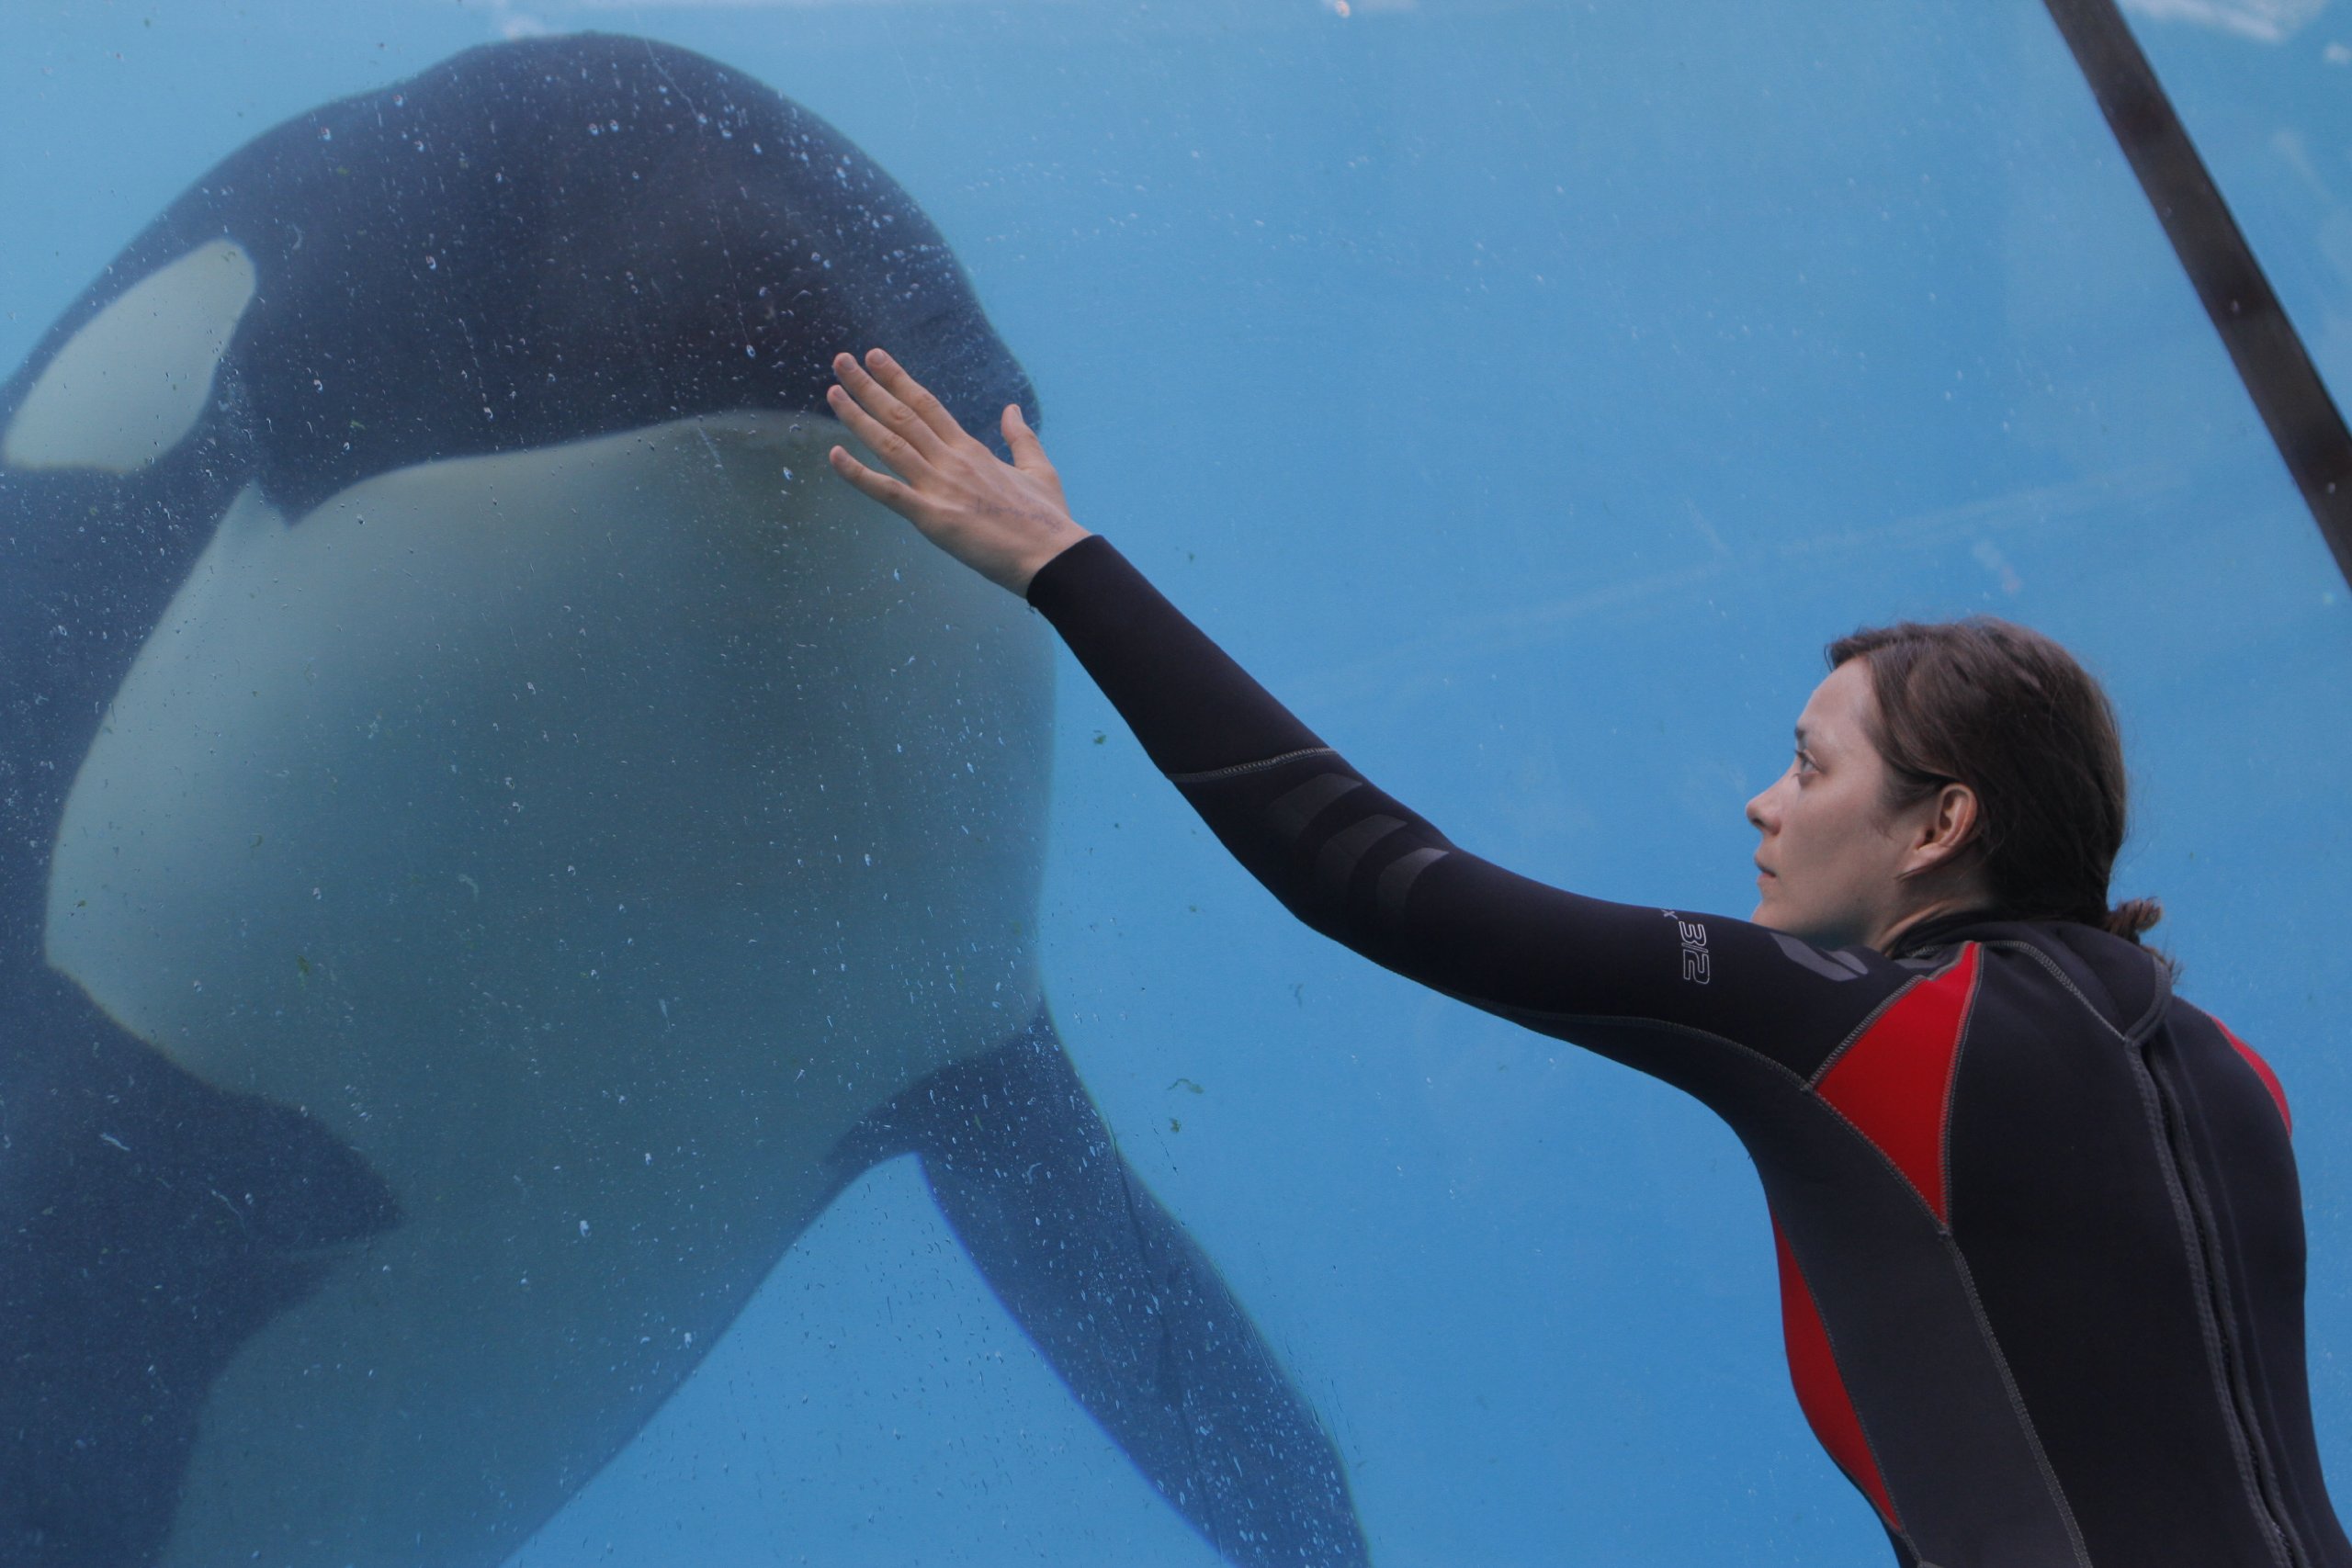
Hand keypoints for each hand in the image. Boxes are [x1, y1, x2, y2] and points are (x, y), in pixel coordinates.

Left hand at [826, 348, 1091, 595]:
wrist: (1054, 556)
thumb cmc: (1048, 520)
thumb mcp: (1039, 469)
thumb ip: (1020, 437)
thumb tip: (1011, 409)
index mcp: (972, 450)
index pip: (927, 405)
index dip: (898, 379)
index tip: (874, 358)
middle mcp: (952, 461)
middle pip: (902, 415)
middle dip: (869, 386)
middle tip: (841, 361)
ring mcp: (941, 487)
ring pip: (890, 444)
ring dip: (858, 417)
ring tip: (833, 392)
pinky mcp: (934, 518)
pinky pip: (888, 492)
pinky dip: (858, 474)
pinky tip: (834, 456)